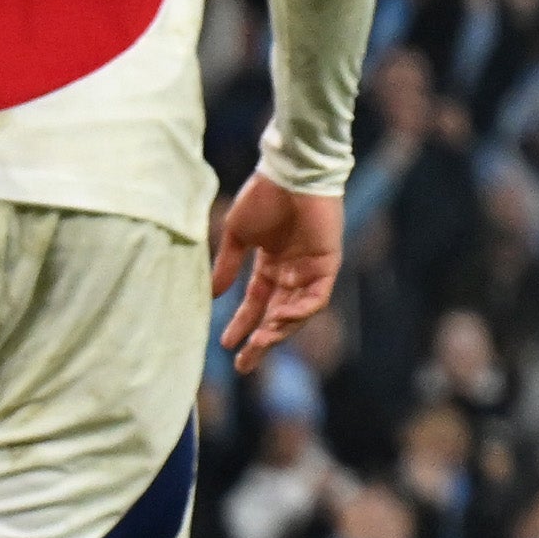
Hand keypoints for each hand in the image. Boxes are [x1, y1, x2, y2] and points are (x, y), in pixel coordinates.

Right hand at [212, 171, 347, 369]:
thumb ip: (227, 265)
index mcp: (270, 264)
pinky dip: (299, 312)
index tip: (225, 346)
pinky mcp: (327, 264)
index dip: (242, 324)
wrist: (290, 173)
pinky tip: (278, 319)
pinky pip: (316, 298)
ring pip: (297, 312)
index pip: (256, 303)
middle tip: (245, 364)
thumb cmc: (263, 197)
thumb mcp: (238, 235)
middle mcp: (291, 271)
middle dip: (261, 339)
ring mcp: (311, 269)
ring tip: (259, 344)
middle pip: (276, 314)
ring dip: (278, 330)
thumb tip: (211, 295)